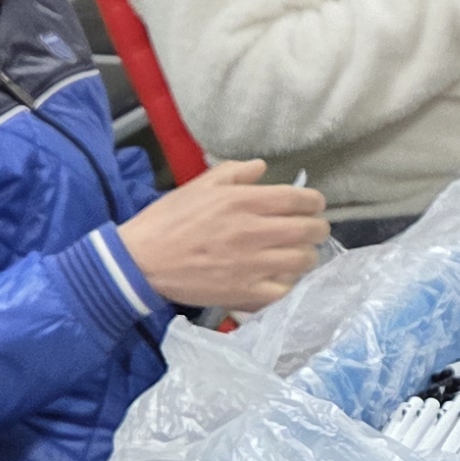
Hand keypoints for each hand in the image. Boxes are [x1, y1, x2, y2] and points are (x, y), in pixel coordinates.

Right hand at [119, 158, 329, 314]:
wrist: (142, 261)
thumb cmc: (169, 220)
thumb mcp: (200, 185)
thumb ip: (235, 172)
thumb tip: (263, 167)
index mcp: (243, 202)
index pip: (299, 200)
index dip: (315, 202)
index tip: (315, 206)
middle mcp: (254, 232)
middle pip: (309, 231)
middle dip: (317, 229)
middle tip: (311, 231)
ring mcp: (252, 265)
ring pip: (303, 261)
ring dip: (306, 255)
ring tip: (298, 254)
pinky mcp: (245, 293)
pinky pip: (285, 289)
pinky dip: (289, 282)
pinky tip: (281, 276)